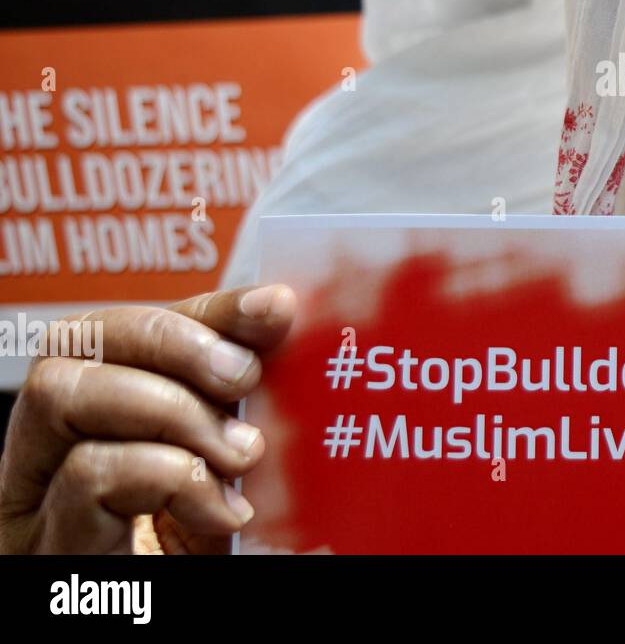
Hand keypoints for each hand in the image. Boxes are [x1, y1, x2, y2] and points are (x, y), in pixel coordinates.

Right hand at [0, 285, 294, 553]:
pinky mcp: (49, 555)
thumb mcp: (231, 483)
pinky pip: (87, 478)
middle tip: (244, 380)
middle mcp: (53, 458)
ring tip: (234, 453)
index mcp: (104, 427)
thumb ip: (243, 410)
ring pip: (61, 393)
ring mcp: (37, 508)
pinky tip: (218, 510)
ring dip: (167, 407)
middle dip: (172, 340)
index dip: (203, 306)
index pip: (134, 327)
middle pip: (76, 340)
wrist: (155, 616)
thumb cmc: (204, 561)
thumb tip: (291, 316)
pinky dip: (167, 474)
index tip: (276, 308)